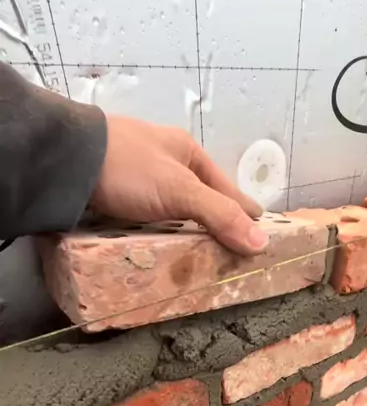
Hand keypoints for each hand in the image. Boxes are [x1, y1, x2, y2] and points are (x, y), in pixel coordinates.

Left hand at [90, 116, 268, 255]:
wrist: (65, 161)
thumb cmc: (129, 169)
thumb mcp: (180, 192)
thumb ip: (219, 216)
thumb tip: (262, 245)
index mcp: (187, 151)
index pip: (227, 189)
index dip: (244, 213)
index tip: (261, 234)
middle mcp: (165, 160)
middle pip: (200, 197)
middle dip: (216, 221)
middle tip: (232, 250)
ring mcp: (138, 176)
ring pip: (173, 207)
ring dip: (187, 228)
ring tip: (201, 254)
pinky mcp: (114, 191)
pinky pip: (148, 216)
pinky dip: (160, 230)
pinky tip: (162, 245)